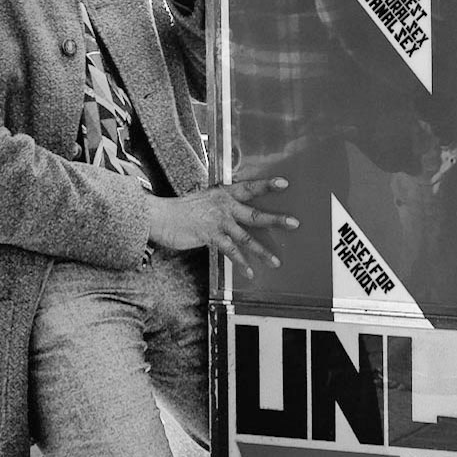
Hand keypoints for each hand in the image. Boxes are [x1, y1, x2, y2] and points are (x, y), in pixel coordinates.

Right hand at [145, 177, 297, 277]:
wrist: (161, 216)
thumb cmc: (183, 209)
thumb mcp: (205, 200)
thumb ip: (222, 204)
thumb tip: (236, 212)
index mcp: (224, 193)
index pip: (249, 187)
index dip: (266, 185)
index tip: (284, 183)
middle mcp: (224, 206)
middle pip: (255, 213)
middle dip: (276, 219)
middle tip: (295, 223)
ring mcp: (218, 222)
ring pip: (246, 237)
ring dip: (262, 251)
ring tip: (276, 262)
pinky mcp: (210, 236)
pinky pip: (230, 252)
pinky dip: (240, 263)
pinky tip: (249, 273)